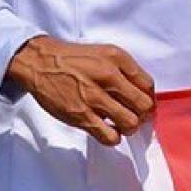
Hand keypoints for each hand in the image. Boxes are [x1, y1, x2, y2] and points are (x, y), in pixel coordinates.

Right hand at [4, 36, 155, 146]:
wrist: (41, 63)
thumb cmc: (75, 59)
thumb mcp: (107, 53)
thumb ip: (128, 69)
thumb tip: (145, 90)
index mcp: (117, 61)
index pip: (148, 85)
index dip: (149, 96)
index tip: (143, 102)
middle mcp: (108, 78)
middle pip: (143, 106)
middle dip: (143, 114)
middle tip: (136, 114)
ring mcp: (94, 99)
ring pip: (129, 123)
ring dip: (130, 127)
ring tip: (123, 123)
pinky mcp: (80, 116)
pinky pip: (108, 136)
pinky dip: (113, 137)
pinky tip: (109, 131)